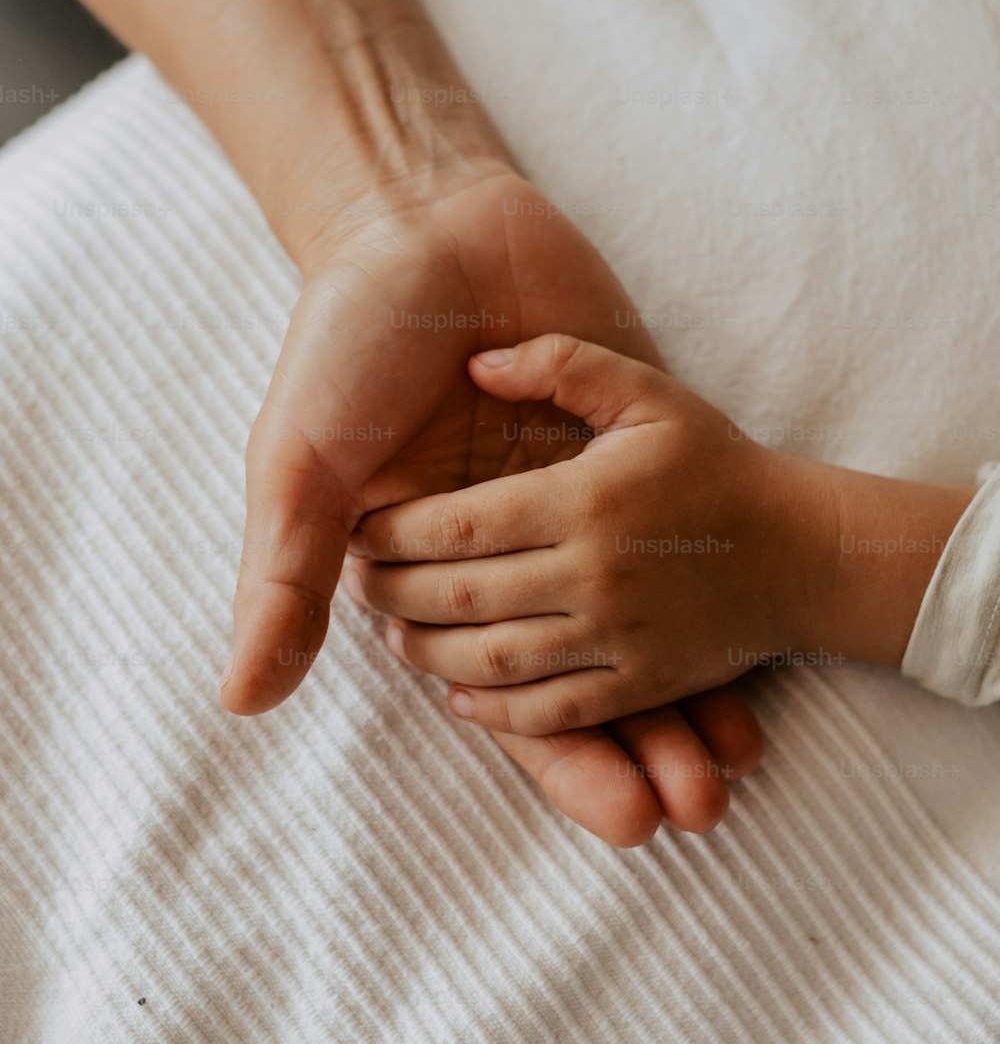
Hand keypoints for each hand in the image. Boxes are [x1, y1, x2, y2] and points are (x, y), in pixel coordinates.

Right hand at [221, 174, 762, 843]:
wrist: (421, 225)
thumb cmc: (346, 349)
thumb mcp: (305, 465)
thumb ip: (289, 578)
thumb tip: (242, 701)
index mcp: (433, 581)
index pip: (503, 695)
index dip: (557, 758)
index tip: (624, 817)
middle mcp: (510, 560)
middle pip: (582, 676)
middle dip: (635, 748)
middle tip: (695, 811)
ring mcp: (573, 507)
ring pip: (635, 622)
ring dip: (681, 697)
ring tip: (734, 768)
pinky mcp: (624, 448)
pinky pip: (669, 534)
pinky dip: (707, 597)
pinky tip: (758, 657)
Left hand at [349, 332, 838, 726]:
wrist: (805, 549)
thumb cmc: (714, 461)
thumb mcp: (646, 390)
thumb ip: (559, 364)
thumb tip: (473, 363)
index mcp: (587, 498)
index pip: (459, 524)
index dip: (396, 532)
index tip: (363, 527)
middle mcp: (596, 573)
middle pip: (462, 597)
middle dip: (395, 593)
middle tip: (360, 583)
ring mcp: (619, 637)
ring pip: (494, 662)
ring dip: (429, 653)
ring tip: (394, 634)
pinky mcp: (640, 683)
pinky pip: (550, 711)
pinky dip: (494, 712)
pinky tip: (457, 693)